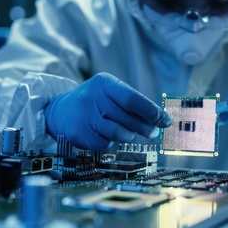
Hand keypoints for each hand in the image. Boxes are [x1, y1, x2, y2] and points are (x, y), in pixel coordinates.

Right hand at [45, 73, 170, 149]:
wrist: (62, 111)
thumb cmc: (97, 102)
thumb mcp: (112, 94)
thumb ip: (134, 105)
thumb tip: (160, 120)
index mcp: (104, 83)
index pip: (133, 99)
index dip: (151, 112)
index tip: (165, 121)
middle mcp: (91, 96)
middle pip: (128, 118)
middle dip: (145, 128)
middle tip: (152, 132)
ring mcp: (83, 115)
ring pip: (118, 133)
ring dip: (128, 136)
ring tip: (128, 133)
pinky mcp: (77, 133)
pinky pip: (105, 144)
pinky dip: (111, 143)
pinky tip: (107, 136)